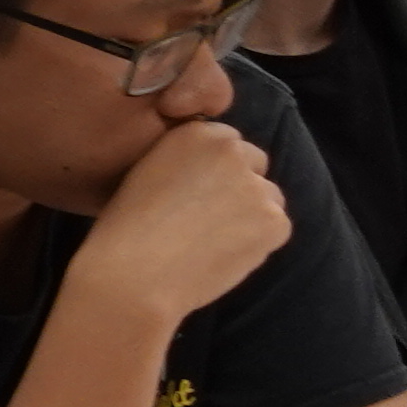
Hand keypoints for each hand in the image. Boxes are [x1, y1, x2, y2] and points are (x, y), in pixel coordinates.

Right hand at [64, 118, 289, 335]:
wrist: (135, 273)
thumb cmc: (127, 229)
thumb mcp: (150, 172)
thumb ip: (188, 162)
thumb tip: (215, 173)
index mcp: (196, 133)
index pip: (229, 143)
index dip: (218, 170)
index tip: (203, 193)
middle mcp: (231, 151)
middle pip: (255, 165)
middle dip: (241, 188)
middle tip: (214, 219)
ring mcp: (256, 185)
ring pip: (270, 198)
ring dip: (254, 215)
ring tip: (216, 241)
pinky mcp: (273, 220)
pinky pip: (278, 228)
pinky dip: (260, 243)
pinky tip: (226, 256)